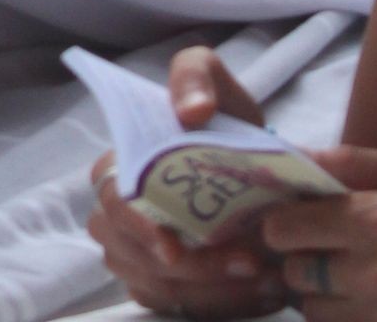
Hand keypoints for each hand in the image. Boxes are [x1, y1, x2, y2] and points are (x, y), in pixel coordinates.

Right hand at [85, 46, 287, 318]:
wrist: (258, 168)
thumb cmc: (224, 121)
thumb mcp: (212, 79)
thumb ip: (195, 76)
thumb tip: (190, 110)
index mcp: (119, 164)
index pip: (111, 203)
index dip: (137, 229)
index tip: (176, 249)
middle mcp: (116, 212)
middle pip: (132, 255)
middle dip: (192, 268)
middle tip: (251, 263)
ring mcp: (133, 250)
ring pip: (154, 286)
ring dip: (211, 290)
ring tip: (265, 277)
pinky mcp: (158, 282)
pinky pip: (172, 306)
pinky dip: (216, 304)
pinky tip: (255, 291)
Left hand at [264, 146, 376, 320]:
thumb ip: (359, 162)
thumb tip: (301, 154)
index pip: (285, 229)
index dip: (276, 219)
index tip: (288, 213)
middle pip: (293, 273)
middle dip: (295, 255)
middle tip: (316, 241)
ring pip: (312, 310)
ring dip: (316, 290)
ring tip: (342, 268)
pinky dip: (343, 314)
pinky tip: (364, 294)